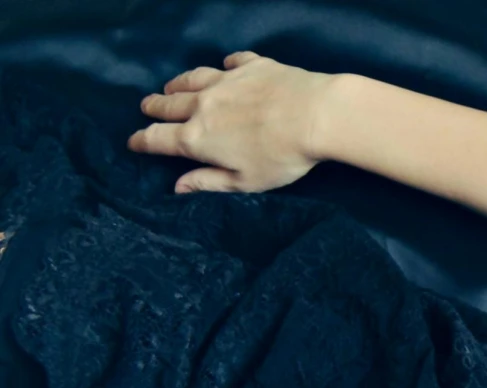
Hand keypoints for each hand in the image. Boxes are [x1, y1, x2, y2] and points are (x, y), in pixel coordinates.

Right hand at [126, 52, 336, 194]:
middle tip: (147, 106)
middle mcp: (203, 105)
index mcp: (198, 138)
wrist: (315, 115)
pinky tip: (226, 65)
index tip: (132, 141)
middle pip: (169, 105)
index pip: (158, 138)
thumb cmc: (281, 158)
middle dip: (154, 107)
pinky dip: (226, 65)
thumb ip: (208, 182)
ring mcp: (226, 81)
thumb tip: (178, 187)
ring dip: (178, 84)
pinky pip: (232, 62)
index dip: (142, 141)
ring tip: (171, 87)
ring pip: (192, 79)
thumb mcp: (244, 182)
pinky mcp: (250, 67)